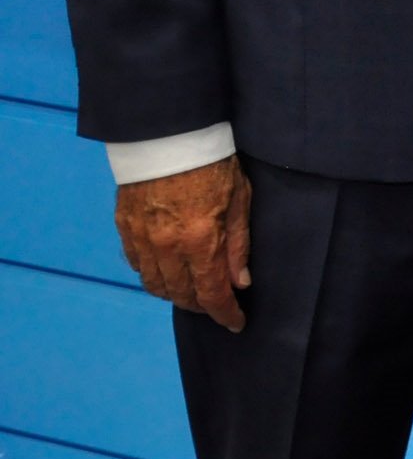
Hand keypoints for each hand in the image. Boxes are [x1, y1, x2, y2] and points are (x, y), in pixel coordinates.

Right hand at [114, 155, 251, 329]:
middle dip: (202, 306)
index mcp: (199, 241)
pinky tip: (168, 271)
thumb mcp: (240, 200)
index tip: (236, 323)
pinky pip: (138, 265)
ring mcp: (141, 239)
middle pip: (181, 295)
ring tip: (194, 292)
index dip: (225, 314)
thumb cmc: (214, 163)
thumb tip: (241, 282)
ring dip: (176, 294)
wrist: (171, 134)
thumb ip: (238, 245)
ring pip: (156, 285)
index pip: (211, 294)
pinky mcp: (125, 228)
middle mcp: (166, 247)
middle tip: (217, 305)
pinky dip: (154, 275)